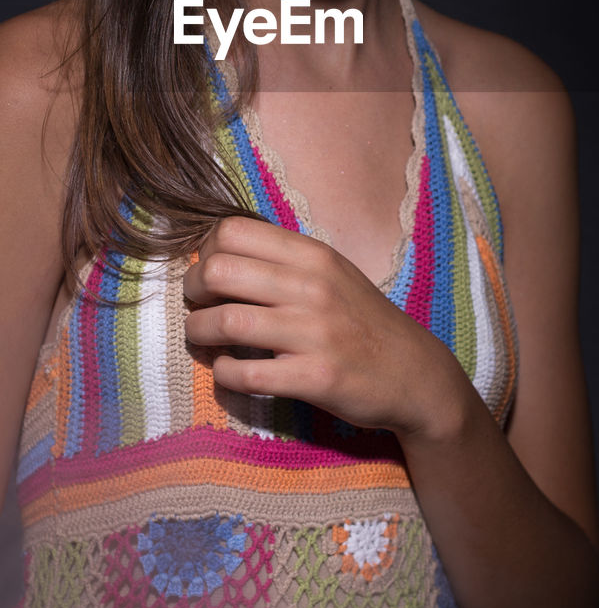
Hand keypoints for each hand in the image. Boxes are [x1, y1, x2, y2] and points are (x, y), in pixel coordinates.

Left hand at [183, 216, 460, 439]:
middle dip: (192, 290)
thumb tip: (216, 255)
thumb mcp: (331, 273)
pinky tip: (228, 370)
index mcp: (312, 254)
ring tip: (201, 338)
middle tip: (196, 305)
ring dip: (198, 332)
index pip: (232, 230)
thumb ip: (282, 260)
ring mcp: (315, 332)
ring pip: (226, 321)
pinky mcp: (316, 378)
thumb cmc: (361, 320)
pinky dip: (224, 372)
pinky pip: (246, 373)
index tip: (208, 272)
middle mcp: (312, 286)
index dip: (205, 250)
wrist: (415, 373)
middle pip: (218, 270)